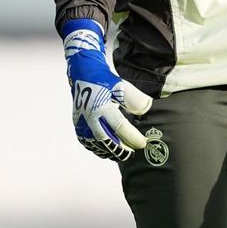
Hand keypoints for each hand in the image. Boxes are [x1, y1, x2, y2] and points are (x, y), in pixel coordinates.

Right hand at [61, 18, 151, 160]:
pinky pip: (89, 144)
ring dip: (111, 151)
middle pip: (107, 141)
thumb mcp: (121, 86)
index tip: (144, 143)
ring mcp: (82, 124)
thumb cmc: (104, 80)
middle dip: (122, 150)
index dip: (133, 137)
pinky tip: (110, 150)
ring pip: (98, 145)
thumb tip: (147, 109)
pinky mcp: (78, 127)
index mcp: (101, 107)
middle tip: (134, 152)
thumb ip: (135, 98)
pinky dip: (100, 149)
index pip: (120, 127)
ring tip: (124, 152)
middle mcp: (90, 118)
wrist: (83, 74)